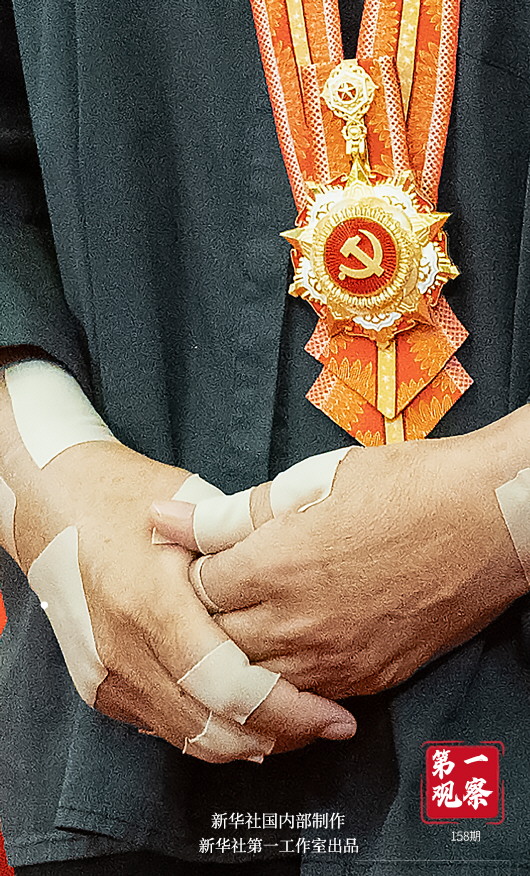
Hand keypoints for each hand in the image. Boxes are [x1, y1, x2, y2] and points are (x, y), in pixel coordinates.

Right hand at [2, 414, 355, 760]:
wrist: (52, 504)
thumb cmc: (124, 494)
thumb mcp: (189, 503)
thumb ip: (240, 544)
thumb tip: (296, 582)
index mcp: (152, 601)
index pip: (227, 685)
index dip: (287, 709)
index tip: (331, 712)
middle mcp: (124, 648)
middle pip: (213, 726)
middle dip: (280, 735)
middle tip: (327, 724)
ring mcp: (107, 673)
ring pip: (189, 738)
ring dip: (248, 741)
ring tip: (297, 727)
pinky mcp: (100, 685)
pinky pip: (164, 727)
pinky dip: (210, 730)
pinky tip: (245, 719)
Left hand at [151, 408, 529, 698]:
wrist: (487, 520)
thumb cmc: (403, 487)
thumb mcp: (309, 482)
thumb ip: (230, 512)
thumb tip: (165, 519)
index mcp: (272, 568)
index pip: (194, 589)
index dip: (189, 573)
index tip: (197, 561)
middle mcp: (296, 624)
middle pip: (215, 645)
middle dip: (202, 623)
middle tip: (211, 599)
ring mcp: (333, 659)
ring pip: (256, 683)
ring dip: (240, 659)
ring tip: (244, 630)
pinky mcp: (368, 678)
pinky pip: (306, 698)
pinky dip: (286, 683)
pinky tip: (289, 657)